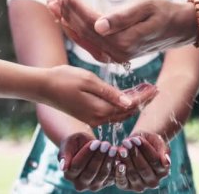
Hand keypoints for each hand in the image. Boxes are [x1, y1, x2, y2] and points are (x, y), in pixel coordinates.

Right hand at [41, 65, 157, 126]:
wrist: (42, 87)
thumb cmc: (64, 79)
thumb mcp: (88, 81)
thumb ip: (110, 93)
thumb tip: (130, 103)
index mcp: (100, 110)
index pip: (130, 105)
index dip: (144, 97)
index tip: (156, 88)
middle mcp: (98, 118)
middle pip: (127, 112)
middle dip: (141, 101)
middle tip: (154, 90)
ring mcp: (92, 119)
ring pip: (119, 113)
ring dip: (132, 103)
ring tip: (144, 91)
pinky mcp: (87, 116)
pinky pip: (110, 113)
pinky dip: (121, 105)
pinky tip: (126, 97)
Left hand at [48, 0, 195, 62]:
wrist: (178, 28)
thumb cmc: (165, 13)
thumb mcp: (147, 8)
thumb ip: (122, 18)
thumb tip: (98, 26)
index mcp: (124, 41)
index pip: (92, 23)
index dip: (76, 8)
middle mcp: (118, 53)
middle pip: (85, 32)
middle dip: (67, 14)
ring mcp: (116, 56)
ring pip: (86, 39)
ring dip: (69, 23)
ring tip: (55, 8)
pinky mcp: (116, 54)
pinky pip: (92, 44)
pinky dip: (79, 32)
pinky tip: (68, 23)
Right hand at [58, 133, 117, 191]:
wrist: (85, 145)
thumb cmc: (75, 142)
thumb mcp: (68, 144)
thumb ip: (64, 155)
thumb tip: (63, 168)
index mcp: (68, 174)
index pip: (77, 165)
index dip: (87, 154)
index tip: (95, 142)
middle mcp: (79, 183)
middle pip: (90, 171)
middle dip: (99, 156)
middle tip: (106, 144)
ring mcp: (92, 186)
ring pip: (102, 174)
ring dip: (108, 160)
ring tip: (112, 147)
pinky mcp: (104, 183)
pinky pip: (111, 175)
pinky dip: (114, 165)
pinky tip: (117, 154)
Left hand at [115, 132, 170, 191]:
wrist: (136, 143)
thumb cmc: (149, 142)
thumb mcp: (158, 142)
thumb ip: (164, 151)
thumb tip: (167, 162)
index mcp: (163, 171)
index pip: (154, 160)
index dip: (145, 149)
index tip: (137, 139)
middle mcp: (153, 181)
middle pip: (143, 168)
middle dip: (134, 154)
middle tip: (126, 142)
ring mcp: (140, 185)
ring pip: (132, 174)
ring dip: (126, 160)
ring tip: (121, 148)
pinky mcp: (126, 186)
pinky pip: (122, 181)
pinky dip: (119, 172)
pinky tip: (118, 162)